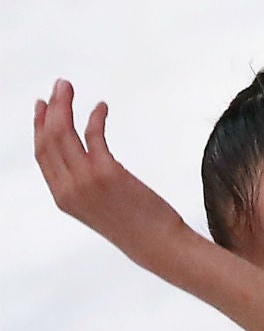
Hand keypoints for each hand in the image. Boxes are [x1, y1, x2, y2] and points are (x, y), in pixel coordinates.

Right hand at [34, 80, 194, 274]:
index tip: (41, 107)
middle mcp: (68, 188)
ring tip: (68, 87)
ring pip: (64, 134)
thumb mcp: (101, 207)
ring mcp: (84, 181)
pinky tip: (101, 107)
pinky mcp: (106, 173)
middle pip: (48, 139)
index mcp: (63, 197)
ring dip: (65, 106)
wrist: (157, 244)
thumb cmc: (137, 226)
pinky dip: (95, 117)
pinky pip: (93, 135)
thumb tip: (93, 162)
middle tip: (58, 86)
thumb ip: (88, 186)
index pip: (41, 155)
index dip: (38, 127)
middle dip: (51, 109)